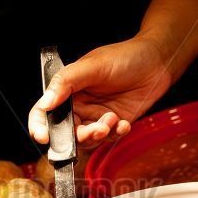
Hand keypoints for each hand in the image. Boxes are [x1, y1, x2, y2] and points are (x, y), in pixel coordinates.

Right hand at [29, 35, 171, 145]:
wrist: (157, 62)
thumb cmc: (123, 57)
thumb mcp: (91, 66)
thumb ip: (65, 83)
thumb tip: (45, 103)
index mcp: (66, 92)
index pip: (43, 113)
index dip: (40, 127)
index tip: (44, 138)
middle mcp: (78, 107)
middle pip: (66, 133)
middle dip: (79, 136)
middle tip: (95, 130)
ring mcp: (95, 117)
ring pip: (87, 140)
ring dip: (99, 135)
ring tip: (112, 120)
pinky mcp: (113, 125)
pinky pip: (108, 139)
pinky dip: (116, 134)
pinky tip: (124, 123)